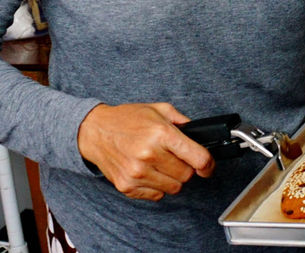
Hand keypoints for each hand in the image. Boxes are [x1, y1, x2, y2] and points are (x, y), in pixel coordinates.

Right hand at [77, 102, 214, 200]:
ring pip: (174, 188)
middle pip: (187, 175)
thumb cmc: (127, 119)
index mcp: (162, 133)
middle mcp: (150, 154)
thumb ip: (182, 121)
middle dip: (186, 168)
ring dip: (172, 178)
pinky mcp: (127, 186)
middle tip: (176, 158)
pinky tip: (149, 171)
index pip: (198, 159)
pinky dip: (157, 185)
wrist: (95, 131)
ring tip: (161, 163)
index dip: (209, 165)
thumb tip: (200, 135)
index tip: (208, 166)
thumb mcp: (159, 109)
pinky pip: (156, 195)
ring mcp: (137, 173)